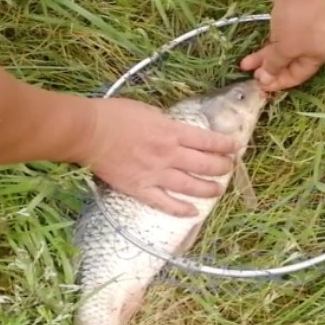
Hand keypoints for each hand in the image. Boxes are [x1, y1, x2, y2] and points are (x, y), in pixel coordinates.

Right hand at [75, 98, 239, 216]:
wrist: (89, 132)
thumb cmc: (115, 115)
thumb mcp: (149, 112)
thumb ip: (167, 125)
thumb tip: (179, 133)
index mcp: (172, 132)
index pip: (207, 141)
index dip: (225, 145)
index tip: (236, 148)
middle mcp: (169, 155)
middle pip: (204, 164)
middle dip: (222, 167)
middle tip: (229, 168)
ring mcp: (155, 174)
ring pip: (190, 186)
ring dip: (208, 189)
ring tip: (218, 190)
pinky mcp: (140, 189)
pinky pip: (165, 203)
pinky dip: (181, 209)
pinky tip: (193, 212)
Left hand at [240, 0, 324, 90]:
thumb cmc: (296, 23)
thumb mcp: (284, 50)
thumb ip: (274, 66)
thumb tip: (265, 80)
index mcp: (316, 56)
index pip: (298, 77)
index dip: (279, 83)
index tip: (261, 87)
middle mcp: (311, 46)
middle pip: (288, 65)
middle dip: (269, 71)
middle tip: (251, 77)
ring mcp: (301, 33)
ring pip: (280, 52)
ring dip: (263, 59)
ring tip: (244, 64)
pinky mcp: (289, 21)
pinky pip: (277, 40)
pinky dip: (266, 46)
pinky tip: (252, 52)